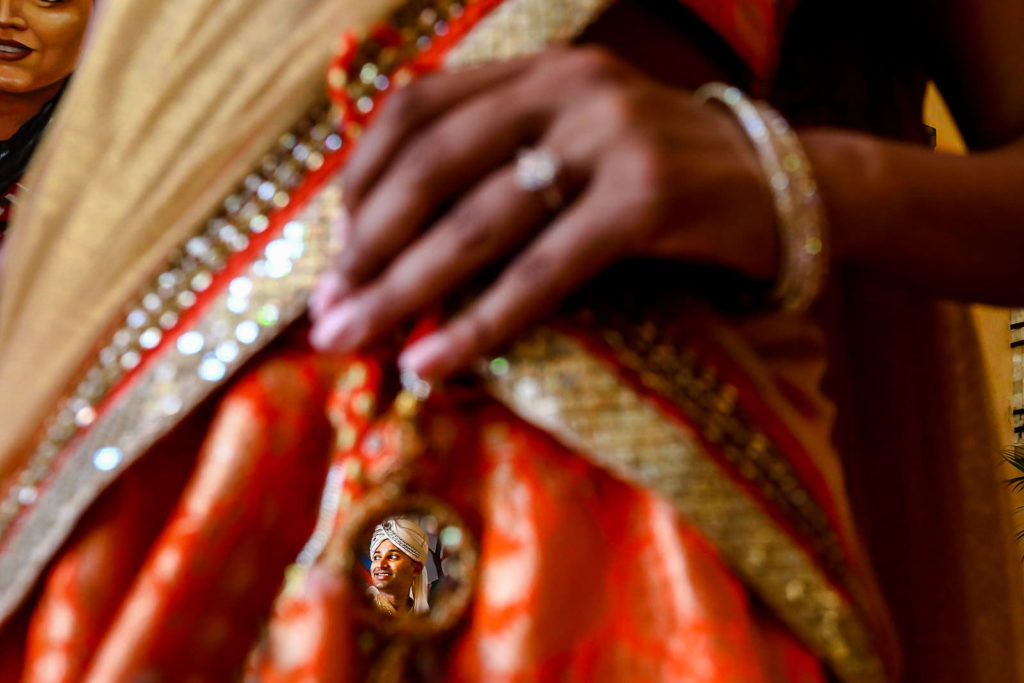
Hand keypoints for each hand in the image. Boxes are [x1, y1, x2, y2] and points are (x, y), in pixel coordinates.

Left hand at [309, 45, 775, 377]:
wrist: (789, 188)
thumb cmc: (663, 180)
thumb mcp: (574, 150)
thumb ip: (499, 170)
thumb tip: (395, 252)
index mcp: (538, 70)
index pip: (416, 107)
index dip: (360, 180)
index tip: (335, 252)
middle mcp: (567, 86)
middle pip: (432, 167)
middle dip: (367, 249)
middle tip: (326, 314)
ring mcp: (610, 136)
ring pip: (479, 223)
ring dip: (404, 291)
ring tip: (355, 342)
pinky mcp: (648, 198)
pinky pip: (544, 271)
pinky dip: (480, 322)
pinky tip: (435, 364)